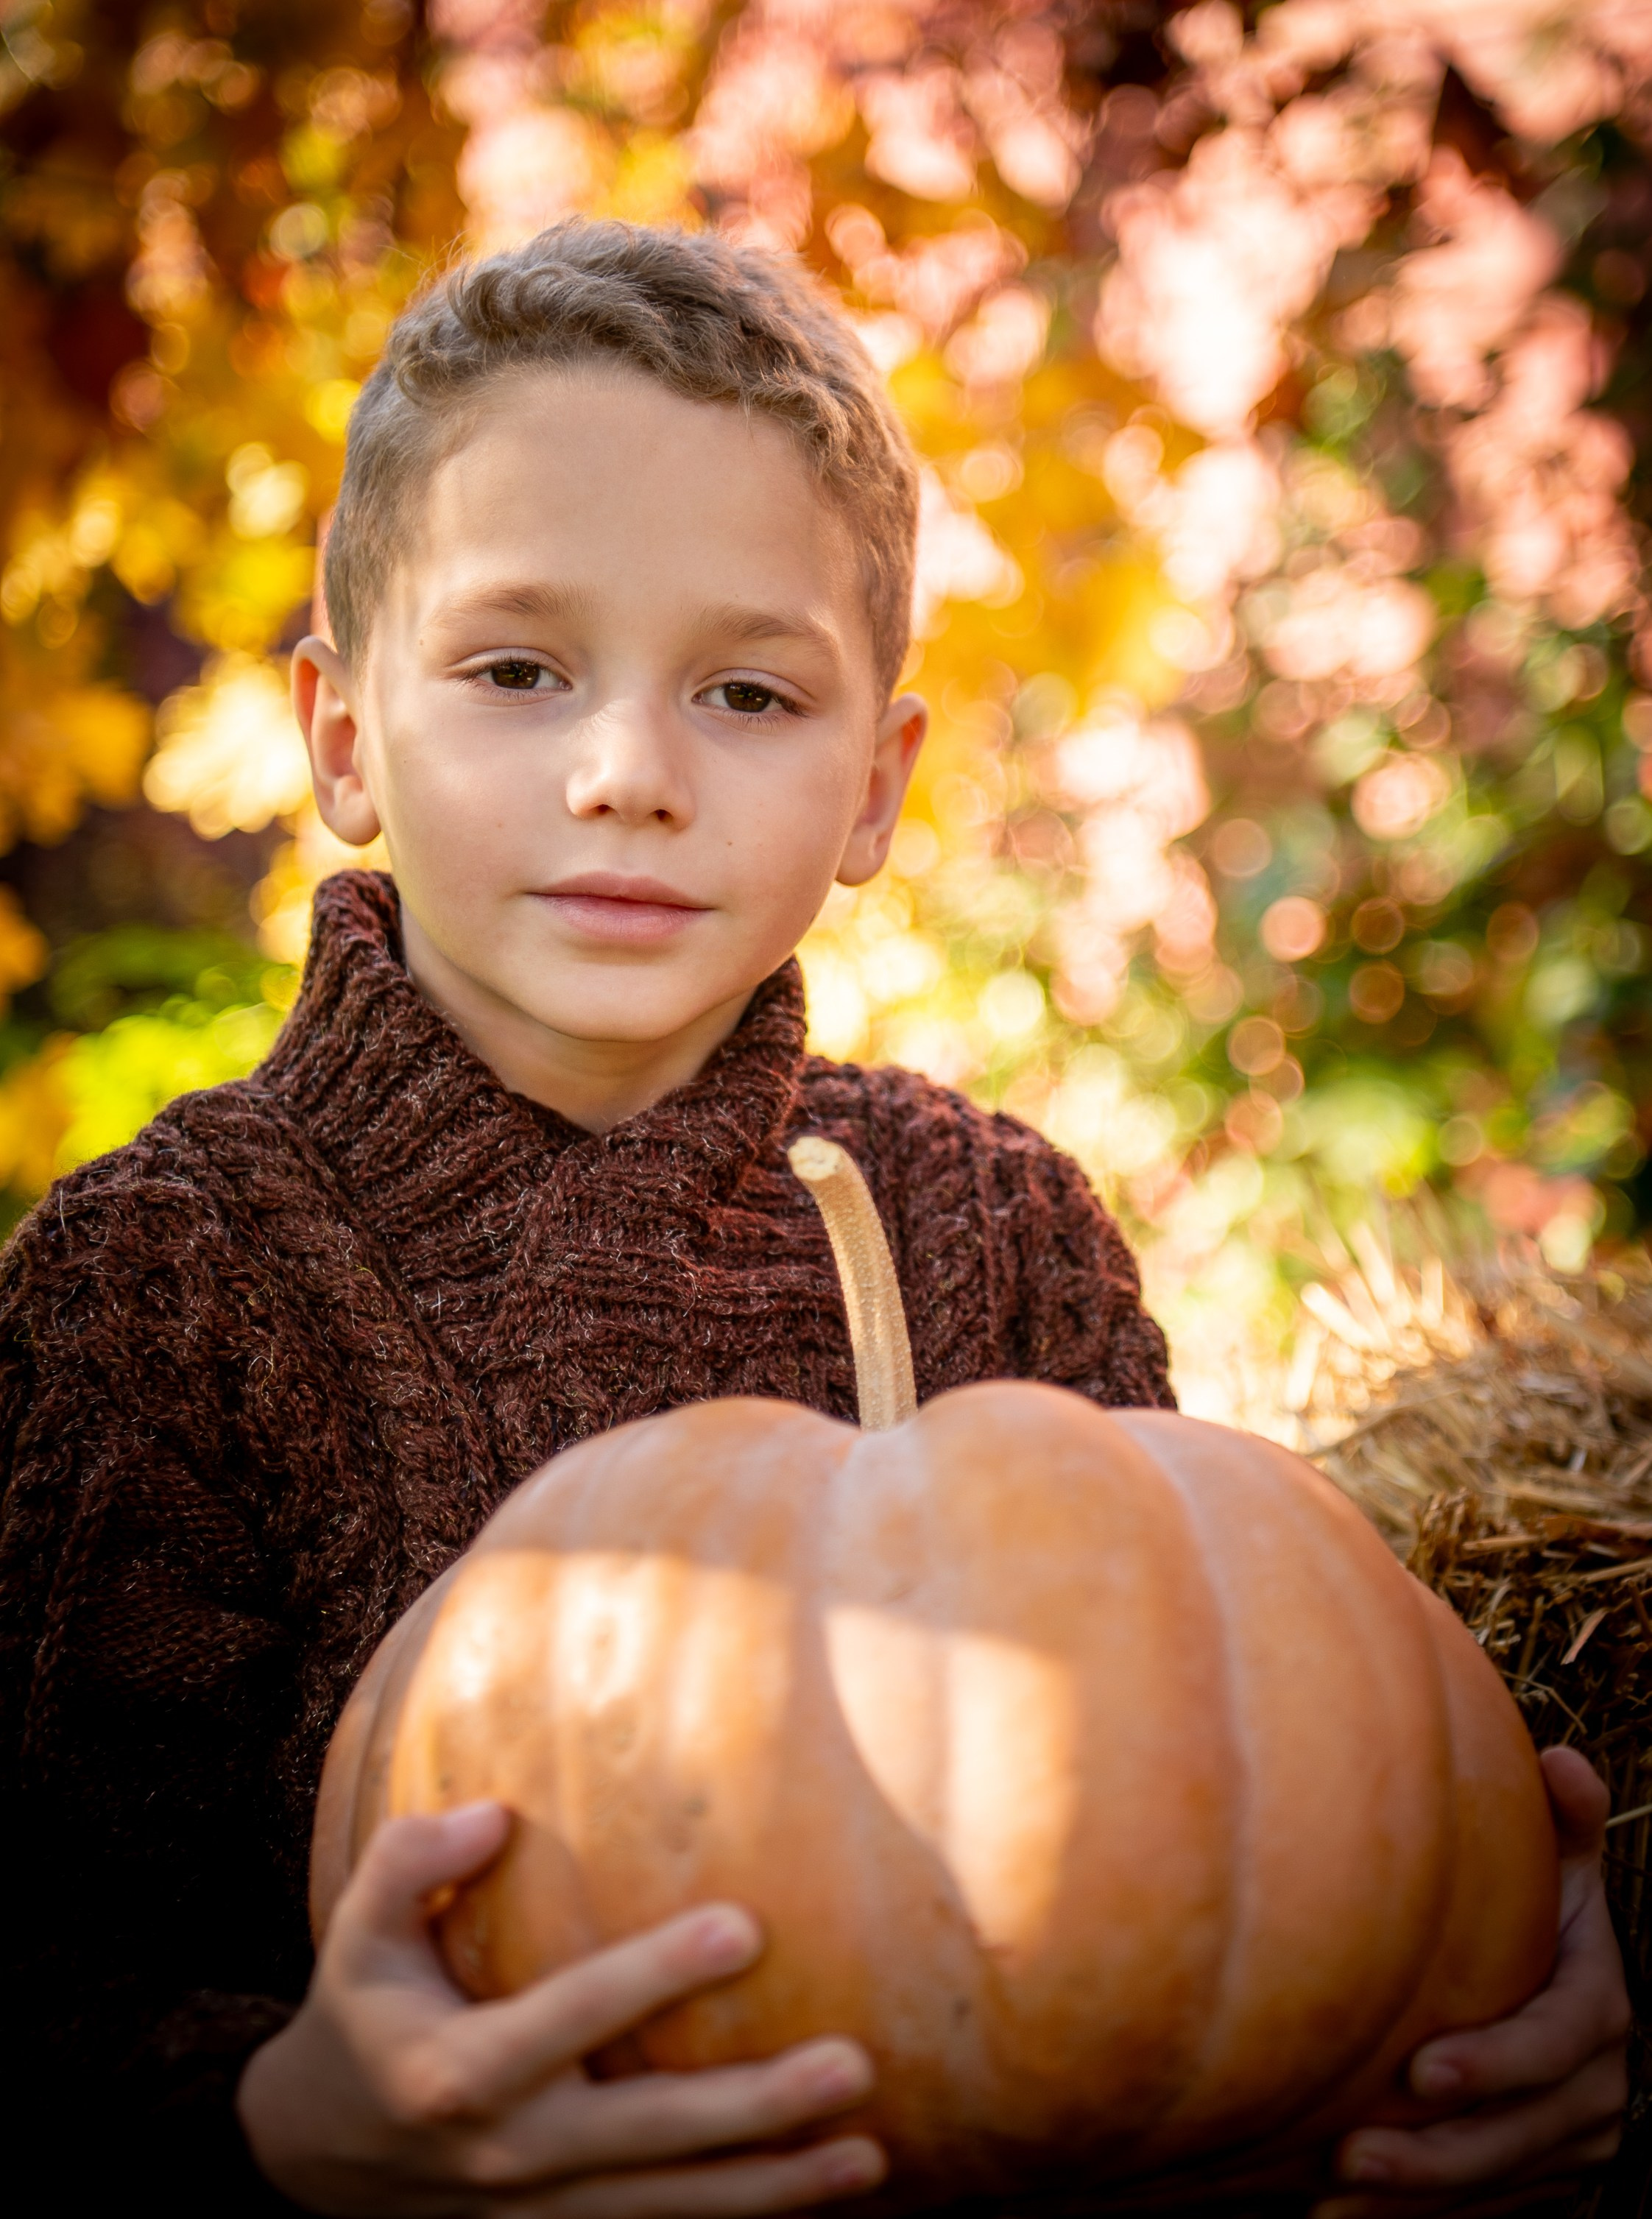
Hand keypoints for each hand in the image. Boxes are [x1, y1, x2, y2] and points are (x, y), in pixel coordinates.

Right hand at [239, 1803, 884, 2216]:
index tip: (745, 1925)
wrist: (316, 2162)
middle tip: (852, 2064)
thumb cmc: (359, 2017)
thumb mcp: (355, 1935)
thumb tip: (495, 1814)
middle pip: (649, 2134)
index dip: (654, 1975)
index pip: (571, 2017)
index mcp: (458, 2071)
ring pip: (674, 2207)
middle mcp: (509, 2153)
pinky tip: (823, 2199)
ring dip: (775, 2188)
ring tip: (869, 2157)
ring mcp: (541, 2209)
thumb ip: (408, 1863)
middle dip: (754, 2107)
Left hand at [1313, 1746, 1629, 2217]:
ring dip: (1416, 2201)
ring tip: (1330, 2201)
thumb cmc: (1538, 1903)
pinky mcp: (1540, 2178)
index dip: (1498, 2062)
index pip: (1558, 2042)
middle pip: (1520, 2134)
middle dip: (1436, 2155)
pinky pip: (1481, 2208)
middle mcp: (1597, 2086)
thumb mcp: (1560, 1864)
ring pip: (1495, 2182)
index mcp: (1600, 2006)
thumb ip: (1565, 1823)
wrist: (1550, 1976)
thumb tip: (1564, 1763)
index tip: (1420, 2070)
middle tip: (1349, 2156)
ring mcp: (1570, 2142)